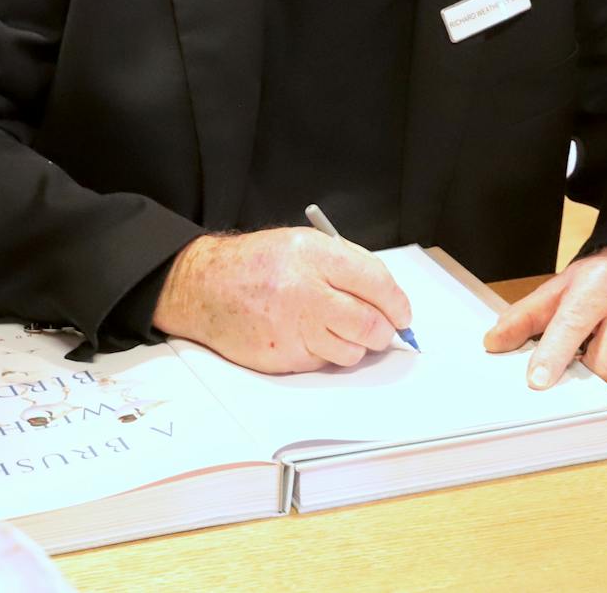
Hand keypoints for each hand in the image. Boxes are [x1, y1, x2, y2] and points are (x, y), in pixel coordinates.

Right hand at [152, 228, 412, 372]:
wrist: (204, 287)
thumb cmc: (256, 264)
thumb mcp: (301, 244)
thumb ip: (346, 264)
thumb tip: (388, 296)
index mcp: (313, 254)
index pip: (376, 283)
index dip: (398, 303)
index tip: (402, 313)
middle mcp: (304, 290)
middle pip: (370, 324)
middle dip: (383, 331)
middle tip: (381, 329)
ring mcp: (292, 326)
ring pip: (351, 351)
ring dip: (354, 344)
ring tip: (334, 327)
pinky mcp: (282, 355)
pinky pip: (324, 363)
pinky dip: (324, 353)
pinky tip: (305, 334)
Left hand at [483, 243, 606, 397]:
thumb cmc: (603, 283)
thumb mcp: (561, 289)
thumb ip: (525, 316)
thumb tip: (492, 343)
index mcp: (598, 285)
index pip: (571, 327)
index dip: (553, 357)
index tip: (538, 381)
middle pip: (605, 367)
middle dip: (591, 372)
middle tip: (590, 356)